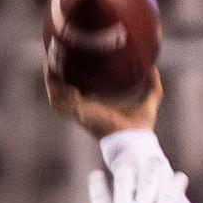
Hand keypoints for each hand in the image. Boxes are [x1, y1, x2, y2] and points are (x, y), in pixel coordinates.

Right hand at [45, 64, 162, 139]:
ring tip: (48, 64)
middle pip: (61, 95)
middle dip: (53, 79)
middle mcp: (85, 113)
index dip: (68, 81)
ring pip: (57, 98)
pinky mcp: (82, 115)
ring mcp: (81, 115)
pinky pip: (63, 101)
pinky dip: (58, 89)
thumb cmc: (141, 128)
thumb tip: (154, 68)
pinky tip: (56, 75)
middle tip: (50, 60)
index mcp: (95, 110)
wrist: (137, 142)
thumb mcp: (149, 101)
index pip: (76, 95)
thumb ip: (153, 85)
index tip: (66, 63)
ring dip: (51, 82)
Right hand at [57, 156, 186, 202]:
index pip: (99, 198)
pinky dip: (175, 186)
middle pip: (124, 182)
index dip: (96, 185)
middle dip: (126, 171)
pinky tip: (181, 177)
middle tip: (128, 162)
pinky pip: (169, 196)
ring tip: (155, 161)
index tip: (95, 174)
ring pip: (147, 183)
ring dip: (151, 171)